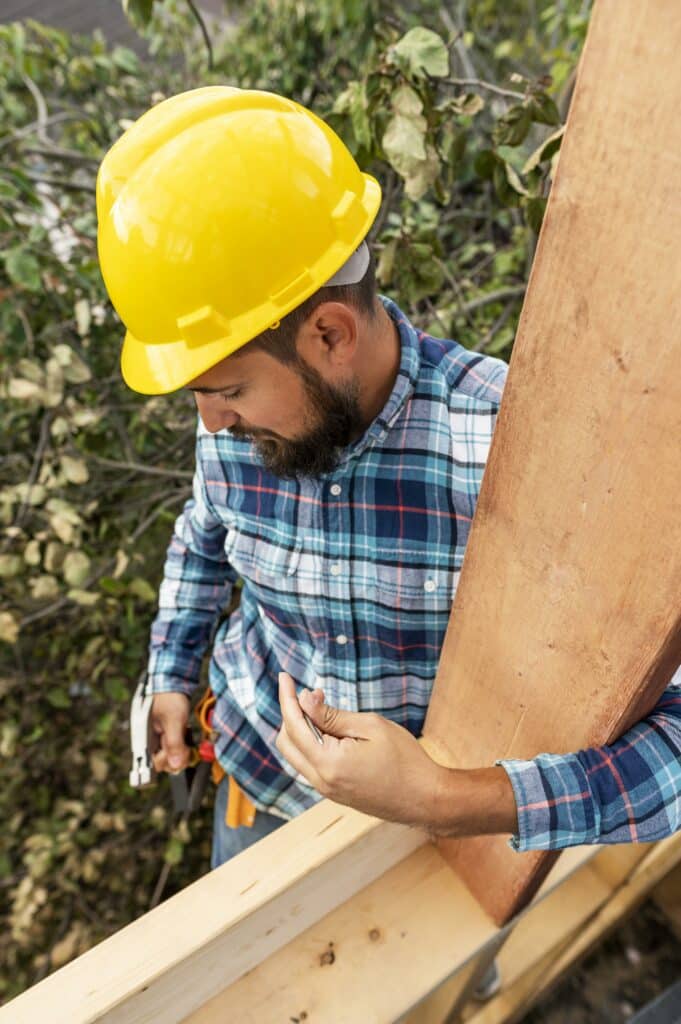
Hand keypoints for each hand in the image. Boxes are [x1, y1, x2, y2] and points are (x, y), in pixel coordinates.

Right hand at [150, 692, 190, 772]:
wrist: (173, 682)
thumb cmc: (170, 698)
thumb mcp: (174, 720)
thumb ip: (173, 743)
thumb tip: (175, 766)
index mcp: (144, 738)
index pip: (153, 764)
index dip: (167, 761)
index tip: (179, 753)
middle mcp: (149, 741)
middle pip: (162, 763)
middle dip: (176, 758)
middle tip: (187, 747)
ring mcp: (158, 738)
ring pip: (170, 757)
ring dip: (181, 752)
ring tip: (186, 737)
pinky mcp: (166, 735)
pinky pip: (174, 748)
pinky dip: (182, 745)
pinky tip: (186, 734)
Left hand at [276, 672, 518, 836]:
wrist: (426, 799)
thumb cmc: (405, 759)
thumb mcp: (371, 727)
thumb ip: (332, 715)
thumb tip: (304, 700)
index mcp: (328, 763)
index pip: (294, 725)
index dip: (287, 697)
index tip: (285, 677)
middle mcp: (321, 781)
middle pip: (287, 742)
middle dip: (292, 713)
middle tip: (315, 694)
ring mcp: (327, 790)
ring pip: (296, 755)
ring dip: (301, 729)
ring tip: (325, 710)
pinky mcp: (335, 793)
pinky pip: (310, 765)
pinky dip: (311, 744)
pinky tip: (331, 730)